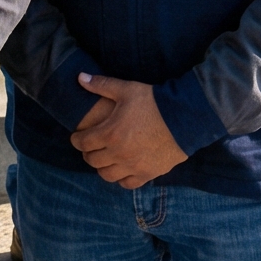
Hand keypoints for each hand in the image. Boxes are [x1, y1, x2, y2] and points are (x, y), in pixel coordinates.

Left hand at [69, 74, 190, 187]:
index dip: (76, 140)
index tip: (77, 137)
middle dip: (87, 153)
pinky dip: (121, 178)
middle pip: (92, 160)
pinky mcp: (148, 173)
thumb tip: (80, 77)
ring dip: (102, 167)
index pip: (82, 143)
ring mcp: (133, 166)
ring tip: (104, 159)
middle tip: (90, 147)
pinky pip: (127, 183)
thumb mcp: (126, 89)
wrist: (184, 117)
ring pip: (107, 175)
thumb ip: (101, 85)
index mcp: (109, 133)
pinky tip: (122, 169)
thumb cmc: (153, 102)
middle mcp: (118, 154)